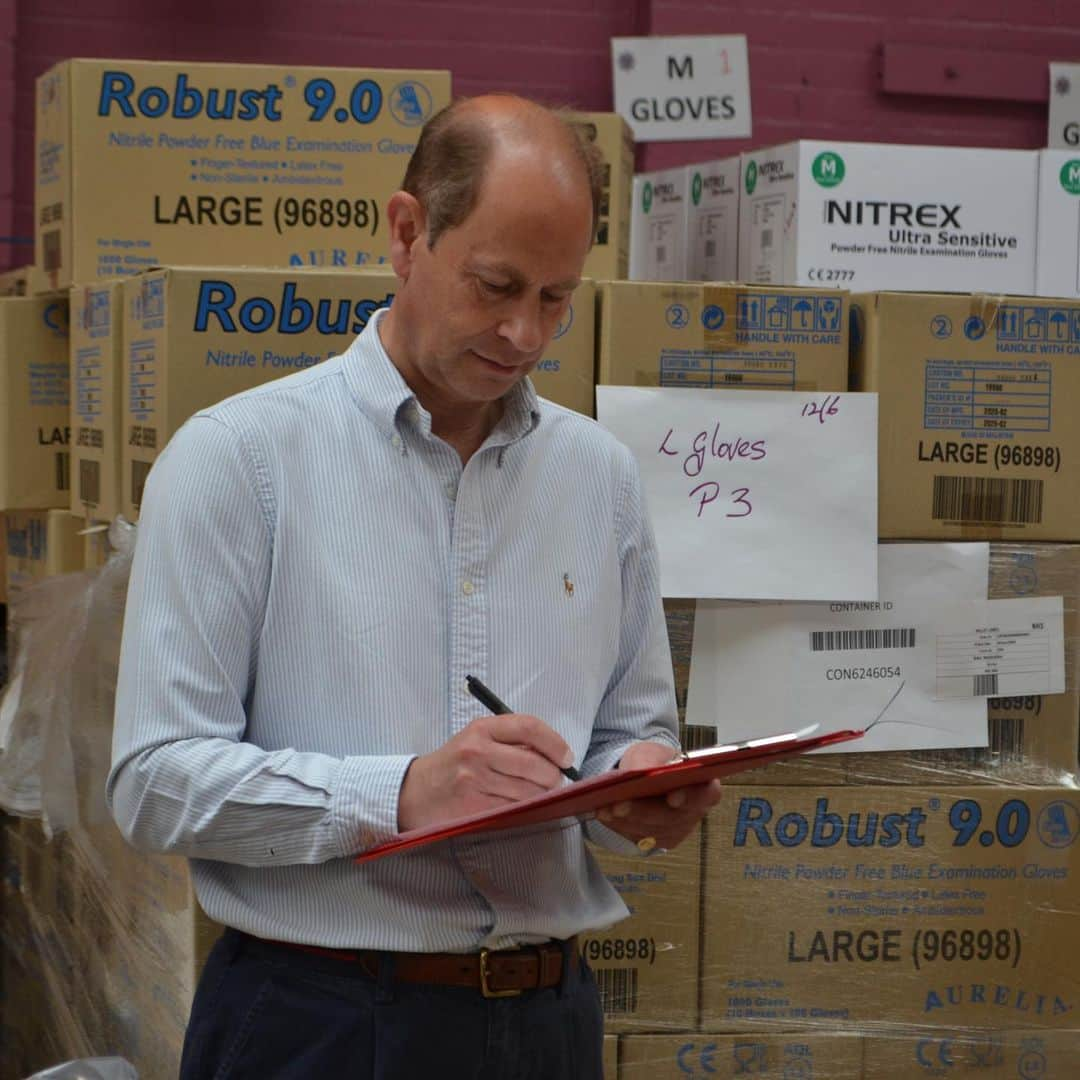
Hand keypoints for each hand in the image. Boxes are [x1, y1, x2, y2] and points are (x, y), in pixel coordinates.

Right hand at [398, 713, 573, 830]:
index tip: (567, 757)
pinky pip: (513, 808)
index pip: (529, 727)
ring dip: (542, 795)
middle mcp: (478, 751)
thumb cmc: (454, 763)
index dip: (555, 743)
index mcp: (482, 728)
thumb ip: (510, 741)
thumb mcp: (477, 739)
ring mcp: (475, 780)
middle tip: (556, 781)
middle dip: (553, 776)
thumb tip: (553, 753)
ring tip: (541, 794)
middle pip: (533, 763)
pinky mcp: (473, 806)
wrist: (416, 791)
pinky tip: (524, 805)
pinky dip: (526, 809)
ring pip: (527, 790)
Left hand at [595, 741, 722, 851]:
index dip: (690, 797)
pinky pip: (637, 836)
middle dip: (642, 811)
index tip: (672, 797)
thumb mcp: (651, 752)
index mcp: (704, 785)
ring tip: (604, 808)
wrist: (647, 777)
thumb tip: (643, 772)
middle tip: (619, 805)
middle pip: (671, 817)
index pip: (706, 794)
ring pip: (651, 830)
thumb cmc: (655, 762)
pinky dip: (619, 825)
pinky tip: (604, 814)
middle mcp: (694, 812)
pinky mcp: (658, 841)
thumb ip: (650, 761)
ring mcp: (677, 830)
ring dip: (626, 820)